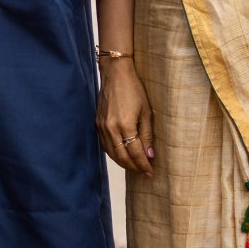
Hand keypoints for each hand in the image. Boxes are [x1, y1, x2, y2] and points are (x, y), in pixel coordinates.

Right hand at [97, 58, 156, 173]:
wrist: (115, 74)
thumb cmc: (134, 90)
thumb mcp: (146, 112)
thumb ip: (147, 135)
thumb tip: (149, 155)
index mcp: (125, 125)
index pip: (135, 153)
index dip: (143, 165)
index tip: (151, 172)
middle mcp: (111, 129)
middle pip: (122, 157)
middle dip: (134, 167)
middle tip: (144, 172)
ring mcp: (102, 127)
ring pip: (112, 153)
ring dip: (123, 163)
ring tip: (134, 166)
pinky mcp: (97, 124)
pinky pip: (104, 145)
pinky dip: (114, 154)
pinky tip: (121, 155)